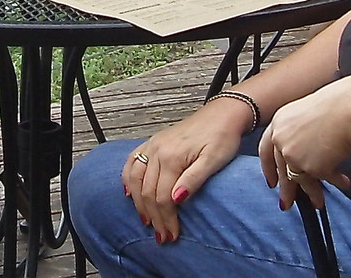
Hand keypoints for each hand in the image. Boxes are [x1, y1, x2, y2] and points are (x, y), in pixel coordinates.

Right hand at [121, 96, 253, 241]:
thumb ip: (194, 179)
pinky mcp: (153, 141)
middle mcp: (157, 150)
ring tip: (146, 221)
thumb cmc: (222, 137)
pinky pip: (132, 161)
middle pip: (147, 191)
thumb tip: (176, 199)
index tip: (172, 236)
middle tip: (162, 236)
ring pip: (135, 179)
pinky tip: (128, 192)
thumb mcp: (214, 160)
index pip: (162, 197)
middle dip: (154, 217)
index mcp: (172, 157)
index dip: (166, 219)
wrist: (222, 114)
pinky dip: (127, 179)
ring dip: (139, 203)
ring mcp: (153, 145)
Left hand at [257, 75, 350, 209]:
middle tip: (286, 203)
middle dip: (286, 190)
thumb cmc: (338, 105)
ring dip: (311, 193)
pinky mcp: (311, 168)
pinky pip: (323, 180)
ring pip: (300, 180)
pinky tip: (344, 183)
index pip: (266, 149)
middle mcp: (281, 140)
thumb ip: (300, 132)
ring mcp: (294, 155)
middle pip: (281, 170)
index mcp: (279, 122)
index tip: (271, 181)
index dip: (268, 168)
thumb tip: (306, 150)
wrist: (350, 109)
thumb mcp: (309, 114)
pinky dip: (336, 182)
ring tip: (318, 202)